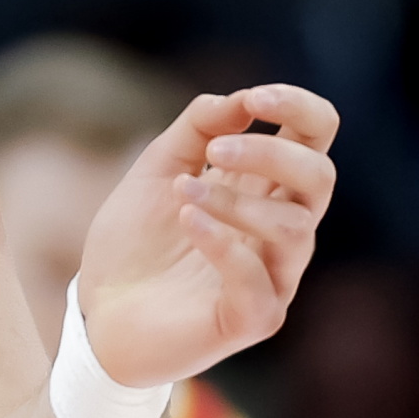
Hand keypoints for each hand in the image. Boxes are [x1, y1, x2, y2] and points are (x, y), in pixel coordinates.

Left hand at [78, 85, 337, 388]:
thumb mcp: (157, 169)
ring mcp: (272, 278)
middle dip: (271, 152)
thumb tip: (240, 99)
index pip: (315, 137)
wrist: (98, 313)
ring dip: (236, 200)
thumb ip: (196, 129)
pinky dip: (222, 242)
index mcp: (266, 188)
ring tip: (184, 193)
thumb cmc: (136, 242)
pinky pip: (257, 281)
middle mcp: (281, 232)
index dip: (299, 108)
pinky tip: (187, 220)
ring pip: (293, 228)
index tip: (255, 98)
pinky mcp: (252, 320)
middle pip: (319, 177)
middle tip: (216, 151)